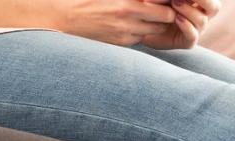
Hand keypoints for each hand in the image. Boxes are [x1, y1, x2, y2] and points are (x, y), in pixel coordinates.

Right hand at [51, 0, 176, 46]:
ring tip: (147, 16)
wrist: (66, 16)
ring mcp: (127, 29)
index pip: (164, 2)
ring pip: (157, 29)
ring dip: (156, 23)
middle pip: (167, 16)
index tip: (165, 2)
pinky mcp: (122, 41)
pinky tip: (132, 24)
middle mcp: (129, 12)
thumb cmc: (89, 0)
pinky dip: (141, 32)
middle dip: (167, 13)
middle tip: (162, 9)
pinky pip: (142, 37)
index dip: (168, 2)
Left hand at [141, 0, 220, 49]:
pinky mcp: (186, 42)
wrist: (141, 24)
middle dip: (204, 0)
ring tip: (174, 3)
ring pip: (202, 21)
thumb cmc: (152, 5)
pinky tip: (176, 18)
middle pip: (214, 8)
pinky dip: (186, 26)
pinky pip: (192, 36)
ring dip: (188, 10)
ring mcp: (195, 30)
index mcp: (198, 3)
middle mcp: (200, 16)